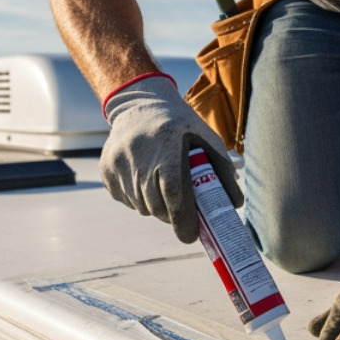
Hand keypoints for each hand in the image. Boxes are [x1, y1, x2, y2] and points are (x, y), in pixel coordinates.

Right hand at [100, 74, 241, 242]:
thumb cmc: (180, 125)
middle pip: (156, 204)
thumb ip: (222, 169)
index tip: (191, 236)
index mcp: (167, 142)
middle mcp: (138, 152)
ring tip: (164, 190)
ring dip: (155, 207)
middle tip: (182, 215)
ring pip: (140, 205)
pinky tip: (145, 181)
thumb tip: (233, 204)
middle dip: (172, 217)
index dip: (182, 218)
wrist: (139, 103)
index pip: (173, 190)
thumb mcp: (206, 138)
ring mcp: (118, 161)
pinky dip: (138, 199)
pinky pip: (125, 199)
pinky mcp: (106, 168)